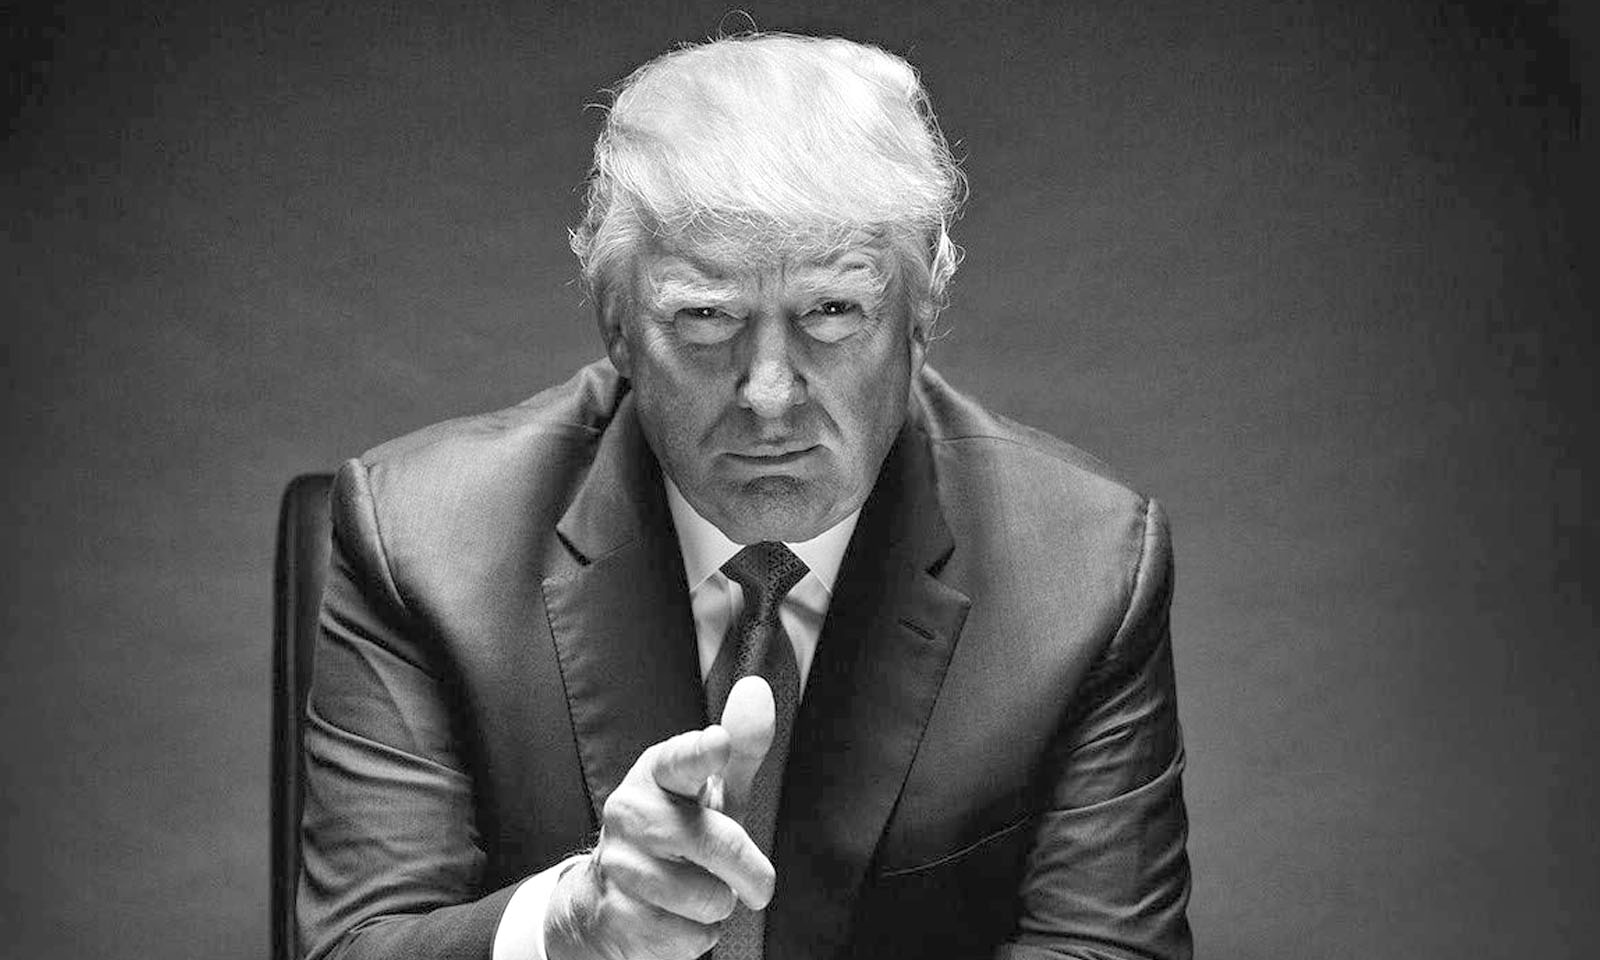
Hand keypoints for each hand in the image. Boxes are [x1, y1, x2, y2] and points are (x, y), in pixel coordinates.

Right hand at [545, 678, 777, 959]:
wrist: (605, 902)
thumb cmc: (677, 837)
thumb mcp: (713, 792)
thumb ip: (742, 746)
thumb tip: (757, 690)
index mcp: (658, 774)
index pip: (681, 760)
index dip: (702, 754)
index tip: (717, 744)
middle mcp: (631, 813)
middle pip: (716, 844)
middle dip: (751, 874)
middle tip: (756, 884)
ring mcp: (618, 865)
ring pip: (707, 898)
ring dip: (717, 905)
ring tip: (696, 893)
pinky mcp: (614, 915)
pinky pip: (688, 937)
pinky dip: (696, 936)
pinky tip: (674, 919)